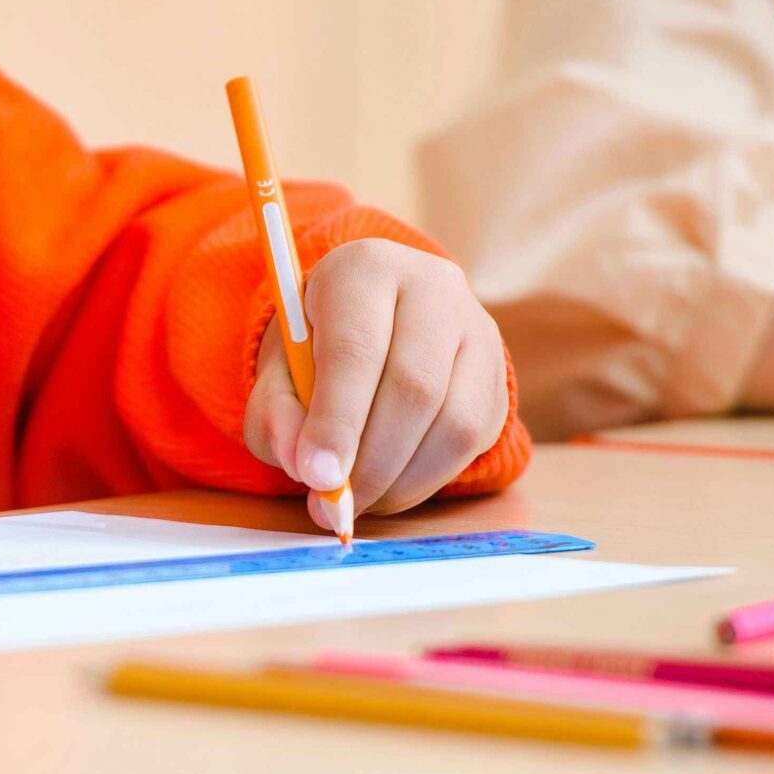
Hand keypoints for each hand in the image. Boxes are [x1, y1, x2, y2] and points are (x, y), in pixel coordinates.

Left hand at [242, 239, 510, 531]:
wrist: (375, 320)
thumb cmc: (316, 347)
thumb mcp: (276, 370)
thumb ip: (276, 415)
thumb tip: (308, 467)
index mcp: (365, 269)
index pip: (356, 348)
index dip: (337, 419)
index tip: (318, 477)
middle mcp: (432, 287)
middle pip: (413, 386)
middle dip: (370, 461)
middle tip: (334, 504)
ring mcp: (476, 329)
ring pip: (453, 420)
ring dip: (401, 479)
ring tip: (358, 498)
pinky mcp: (497, 375)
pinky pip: (473, 440)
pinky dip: (427, 478)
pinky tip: (391, 483)